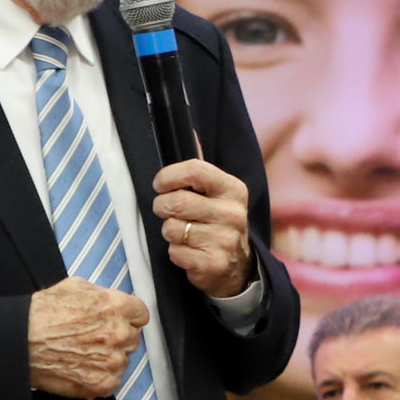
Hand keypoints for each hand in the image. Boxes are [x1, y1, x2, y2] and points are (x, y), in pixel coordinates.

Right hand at [28, 276, 150, 398]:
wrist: (21, 341)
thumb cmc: (41, 314)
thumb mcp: (75, 287)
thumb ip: (102, 294)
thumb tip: (110, 300)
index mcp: (116, 307)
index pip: (141, 315)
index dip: (129, 318)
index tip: (121, 322)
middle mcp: (119, 333)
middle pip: (133, 338)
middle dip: (117, 338)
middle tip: (93, 339)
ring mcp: (113, 361)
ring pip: (123, 361)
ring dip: (108, 359)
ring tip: (83, 353)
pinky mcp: (103, 383)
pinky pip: (113, 381)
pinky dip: (100, 378)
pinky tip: (82, 368)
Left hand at [152, 158, 253, 298]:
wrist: (238, 266)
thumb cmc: (218, 222)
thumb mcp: (217, 193)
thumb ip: (200, 169)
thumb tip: (189, 133)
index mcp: (234, 189)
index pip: (195, 170)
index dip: (169, 176)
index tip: (160, 184)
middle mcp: (233, 214)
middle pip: (177, 202)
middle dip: (162, 206)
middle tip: (165, 210)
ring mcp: (225, 240)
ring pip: (172, 229)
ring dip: (169, 231)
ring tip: (183, 233)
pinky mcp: (213, 263)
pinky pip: (175, 252)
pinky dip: (175, 252)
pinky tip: (189, 251)